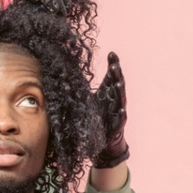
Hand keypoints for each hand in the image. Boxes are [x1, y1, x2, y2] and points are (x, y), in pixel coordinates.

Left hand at [92, 52, 128, 168]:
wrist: (104, 139)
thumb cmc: (98, 115)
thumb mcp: (93, 97)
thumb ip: (86, 85)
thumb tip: (70, 69)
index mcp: (109, 92)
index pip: (113, 76)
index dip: (113, 65)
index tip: (112, 54)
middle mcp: (115, 100)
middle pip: (117, 85)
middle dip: (117, 75)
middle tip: (114, 65)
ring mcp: (117, 112)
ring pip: (120, 100)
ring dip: (120, 91)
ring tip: (118, 83)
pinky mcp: (117, 126)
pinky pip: (120, 120)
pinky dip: (121, 114)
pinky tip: (121, 110)